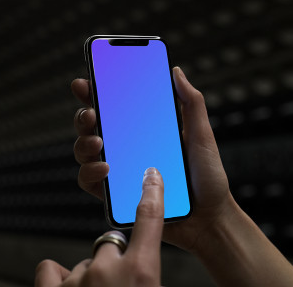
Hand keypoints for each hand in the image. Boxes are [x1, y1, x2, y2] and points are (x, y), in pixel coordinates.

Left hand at [35, 168, 163, 286]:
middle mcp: (105, 272)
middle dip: (114, 261)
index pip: (149, 218)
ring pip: (84, 263)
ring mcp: (75, 282)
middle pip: (109, 244)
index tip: (150, 175)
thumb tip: (144, 271)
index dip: (151, 193)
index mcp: (139, 273)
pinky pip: (49, 268)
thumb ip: (150, 275)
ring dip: (92, 277)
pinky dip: (59, 277)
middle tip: (120, 285)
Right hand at [71, 67, 233, 253]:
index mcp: (142, 130)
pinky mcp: (114, 195)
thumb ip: (191, 104)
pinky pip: (90, 181)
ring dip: (83, 143)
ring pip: (85, 151)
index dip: (94, 93)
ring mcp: (118, 170)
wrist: (209, 219)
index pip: (112, 106)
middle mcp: (125, 148)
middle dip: (83, 116)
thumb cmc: (208, 178)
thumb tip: (176, 72)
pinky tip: (105, 167)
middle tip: (91, 113)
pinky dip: (90, 171)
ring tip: (98, 142)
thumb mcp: (202, 136)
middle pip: (92, 127)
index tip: (85, 83)